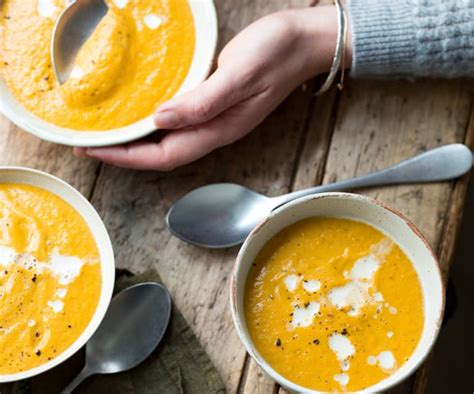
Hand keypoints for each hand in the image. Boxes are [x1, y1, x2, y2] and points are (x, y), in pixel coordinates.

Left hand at [74, 6, 349, 170]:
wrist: (303, 44)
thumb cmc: (275, 55)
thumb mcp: (239, 75)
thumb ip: (203, 101)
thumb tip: (160, 120)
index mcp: (218, 129)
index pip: (165, 155)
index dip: (128, 157)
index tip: (94, 150)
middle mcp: (214, 131)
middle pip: (162, 155)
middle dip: (125, 154)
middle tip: (90, 144)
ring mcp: (215, 119)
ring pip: (168, 141)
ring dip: (136, 141)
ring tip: (107, 133)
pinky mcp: (215, 104)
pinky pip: (177, 122)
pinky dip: (152, 122)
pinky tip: (140, 112)